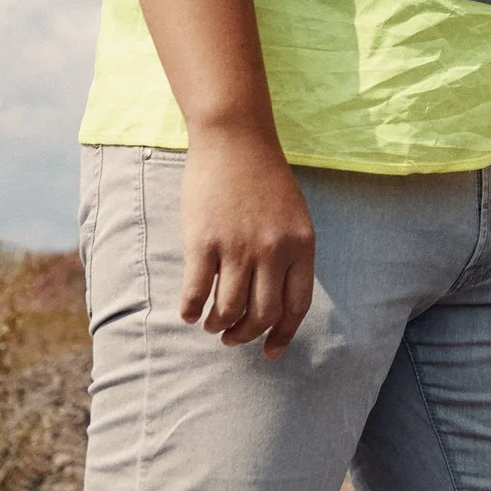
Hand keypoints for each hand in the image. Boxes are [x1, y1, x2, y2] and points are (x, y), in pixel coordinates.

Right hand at [178, 121, 315, 358]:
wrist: (236, 140)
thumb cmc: (264, 178)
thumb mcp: (293, 216)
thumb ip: (290, 253)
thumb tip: (276, 300)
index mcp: (302, 244)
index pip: (296, 306)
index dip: (282, 334)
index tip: (270, 351)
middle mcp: (274, 250)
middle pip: (262, 314)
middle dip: (245, 335)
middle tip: (231, 338)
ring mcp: (239, 247)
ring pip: (228, 309)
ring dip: (217, 325)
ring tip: (211, 324)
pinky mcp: (204, 242)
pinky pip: (196, 292)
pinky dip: (191, 310)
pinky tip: (189, 312)